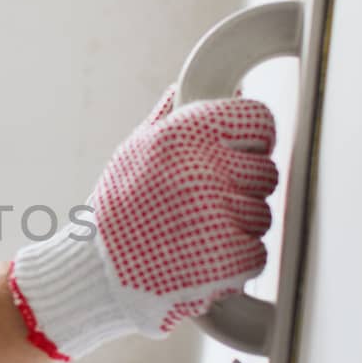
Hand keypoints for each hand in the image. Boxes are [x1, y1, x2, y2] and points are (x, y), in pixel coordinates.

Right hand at [10, 83, 277, 358]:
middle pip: (266, 173)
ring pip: (262, 216)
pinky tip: (199, 258)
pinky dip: (235, 262)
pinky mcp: (227, 257)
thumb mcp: (135, 151)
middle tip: (205, 206)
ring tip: (193, 234)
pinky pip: (257, 253)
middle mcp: (203, 169)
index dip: (254, 142)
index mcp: (184, 134)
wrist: (95, 272)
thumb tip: (224, 90)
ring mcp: (217, 215)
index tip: (242, 157)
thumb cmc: (117, 211)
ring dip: (238, 228)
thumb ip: (178, 119)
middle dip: (243, 191)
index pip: (259, 120)